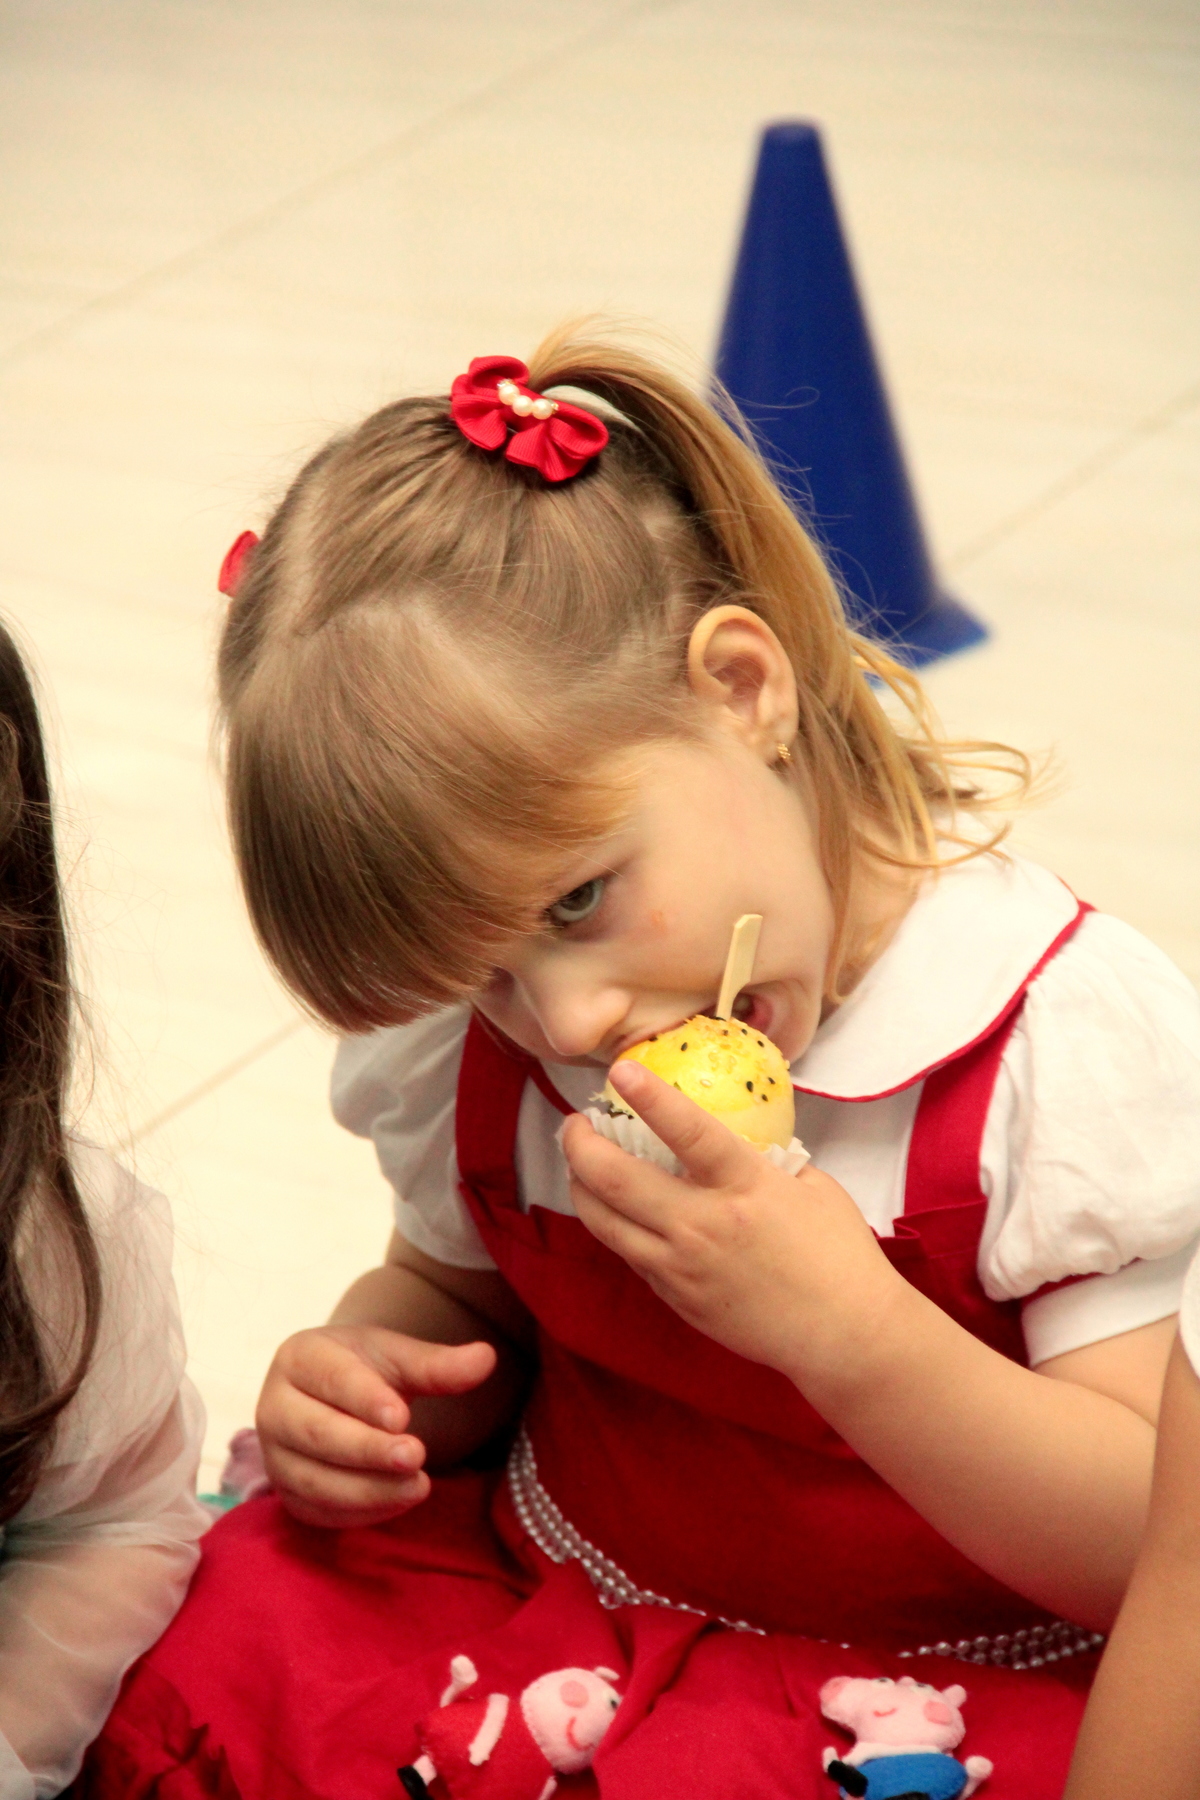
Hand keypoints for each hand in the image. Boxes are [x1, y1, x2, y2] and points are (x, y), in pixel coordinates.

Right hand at [256, 1326, 495, 1527]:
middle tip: (417, 1456)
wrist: (335, 1396)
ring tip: (419, 1485)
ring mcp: (275, 1456)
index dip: (365, 1399)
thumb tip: (487, 1358)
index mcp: (299, 1357)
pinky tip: (399, 1502)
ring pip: (314, 1481)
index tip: (403, 1418)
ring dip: (367, 1489)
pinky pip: (318, 1512)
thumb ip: (437, 1363)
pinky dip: (358, 1514)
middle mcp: (274, 1407)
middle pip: (317, 1434)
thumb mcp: (398, 1357)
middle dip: (368, 1450)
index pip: (330, 1379)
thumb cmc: (367, 1371)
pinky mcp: (286, 1494)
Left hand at [560, 1060, 897, 1382]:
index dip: (650, 1097)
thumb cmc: (839, 1254)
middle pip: (617, 1180)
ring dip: (580, 1186)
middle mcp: (702, 1225)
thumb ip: (766, 1160)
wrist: (841, 1334)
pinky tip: (614, 1210)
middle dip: (582, 1145)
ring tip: (578, 1165)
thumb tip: (735, 1138)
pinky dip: (613, 1225)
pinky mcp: (674, 1296)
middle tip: (575, 1124)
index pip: (688, 1133)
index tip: (621, 1070)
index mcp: (745, 1187)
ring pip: (605, 1222)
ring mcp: (681, 1266)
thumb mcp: (812, 1186)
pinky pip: (629, 1253)